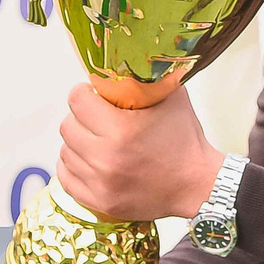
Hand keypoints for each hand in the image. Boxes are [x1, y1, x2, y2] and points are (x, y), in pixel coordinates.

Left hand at [56, 81, 223, 222]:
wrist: (198, 185)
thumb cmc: (184, 139)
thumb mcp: (171, 98)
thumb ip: (145, 78)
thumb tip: (122, 62)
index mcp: (121, 130)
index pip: (76, 101)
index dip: (84, 93)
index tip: (93, 95)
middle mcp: (105, 158)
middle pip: (67, 126)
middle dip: (81, 117)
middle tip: (97, 118)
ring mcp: (101, 184)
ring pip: (65, 152)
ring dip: (78, 142)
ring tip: (98, 140)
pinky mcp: (100, 201)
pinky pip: (66, 178)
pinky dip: (75, 166)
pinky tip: (90, 160)